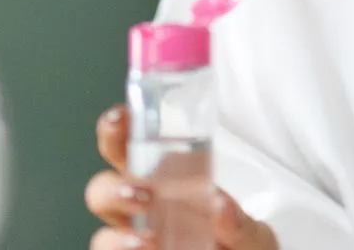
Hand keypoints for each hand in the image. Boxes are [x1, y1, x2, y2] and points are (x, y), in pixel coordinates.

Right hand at [86, 104, 279, 249]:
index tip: (120, 117)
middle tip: (143, 194)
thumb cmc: (239, 245)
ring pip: (102, 234)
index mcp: (164, 183)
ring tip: (149, 239)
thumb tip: (220, 205)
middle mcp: (141, 212)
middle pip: (103, 189)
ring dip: (121, 240)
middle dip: (112, 187)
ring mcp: (134, 242)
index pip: (130, 149)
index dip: (116, 130)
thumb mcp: (251, 233)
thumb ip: (240, 223)